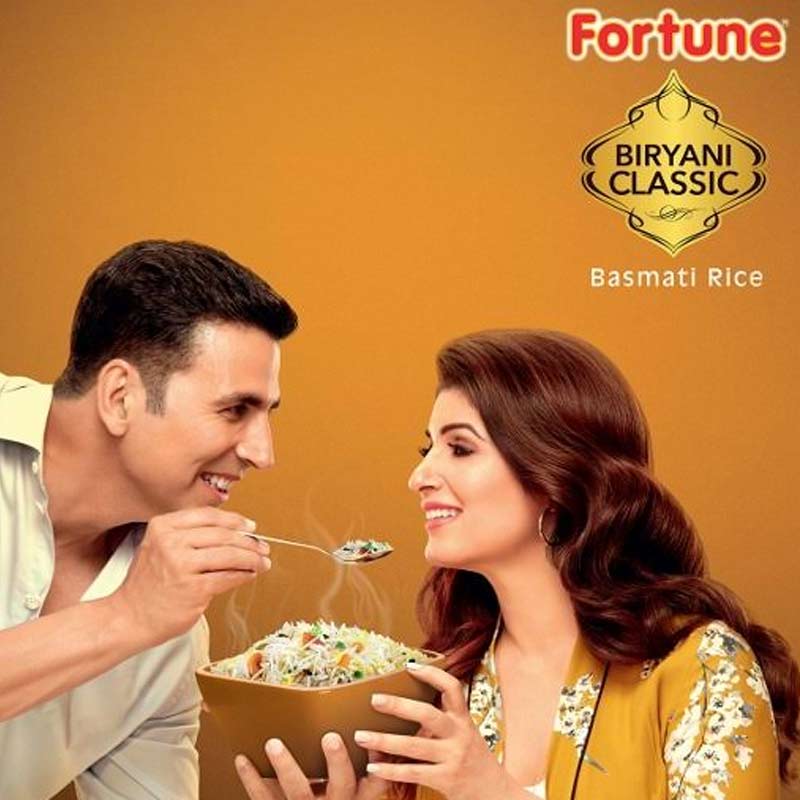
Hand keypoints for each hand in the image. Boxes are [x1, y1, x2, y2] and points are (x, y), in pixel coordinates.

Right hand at [109, 507, 269, 644]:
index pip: (208, 516)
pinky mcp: (193, 588)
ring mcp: (181, 565)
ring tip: (262, 561)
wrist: (128, 617)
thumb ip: (190, 536)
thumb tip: (235, 532)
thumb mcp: (159, 547)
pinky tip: (250, 575)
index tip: (250, 526)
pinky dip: (244, 575)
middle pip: (223, 535)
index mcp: (163, 526)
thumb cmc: (147, 584)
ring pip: (230, 555)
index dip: (234, 520)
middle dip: (249, 541)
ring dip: (252, 558)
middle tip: (263, 546)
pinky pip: (228, 577)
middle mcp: (171, 542)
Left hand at [236, 733, 387, 799]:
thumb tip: (376, 731)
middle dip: (337, 762)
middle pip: (341, 785)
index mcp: (355, 798)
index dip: (378, 764)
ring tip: (274, 743)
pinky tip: (242, 759)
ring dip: (286, 766)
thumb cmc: (331, 798)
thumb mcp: (353, 790)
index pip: (374, 784)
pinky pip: (263, 799)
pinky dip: (251, 779)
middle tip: (330, 737)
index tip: (372, 742)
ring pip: (298, 793)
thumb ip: (365, 765)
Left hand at [353, 664, 521, 799]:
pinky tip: (373, 768)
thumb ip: (445, 720)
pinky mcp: (446, 780)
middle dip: (399, 706)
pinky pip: (414, 773)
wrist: (496, 794)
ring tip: (361, 736)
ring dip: (384, 741)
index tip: (410, 666)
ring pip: (414, 746)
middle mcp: (459, 735)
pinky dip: (391, 770)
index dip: (432, 674)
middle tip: (374, 700)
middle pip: (428, 715)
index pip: (451, 688)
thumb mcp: (466, 734)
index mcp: (463, 719)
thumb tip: (411, 704)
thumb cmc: (474, 760)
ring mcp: (453, 758)